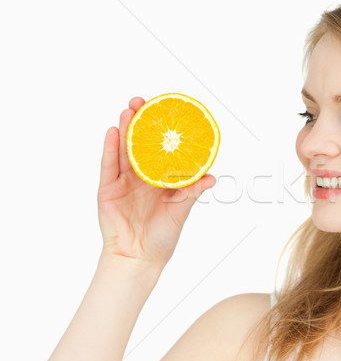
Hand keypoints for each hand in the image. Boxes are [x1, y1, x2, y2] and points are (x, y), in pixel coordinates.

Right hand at [97, 97, 215, 269]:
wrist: (139, 258)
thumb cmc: (163, 236)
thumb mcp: (181, 210)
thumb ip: (192, 191)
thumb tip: (212, 177)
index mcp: (159, 178)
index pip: (160, 148)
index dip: (160, 130)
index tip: (164, 111)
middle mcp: (140, 176)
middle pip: (139, 143)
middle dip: (140, 122)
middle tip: (141, 102)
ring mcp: (123, 181)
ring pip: (123, 149)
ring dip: (125, 129)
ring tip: (128, 111)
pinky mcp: (107, 189)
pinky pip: (108, 165)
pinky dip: (110, 148)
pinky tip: (112, 131)